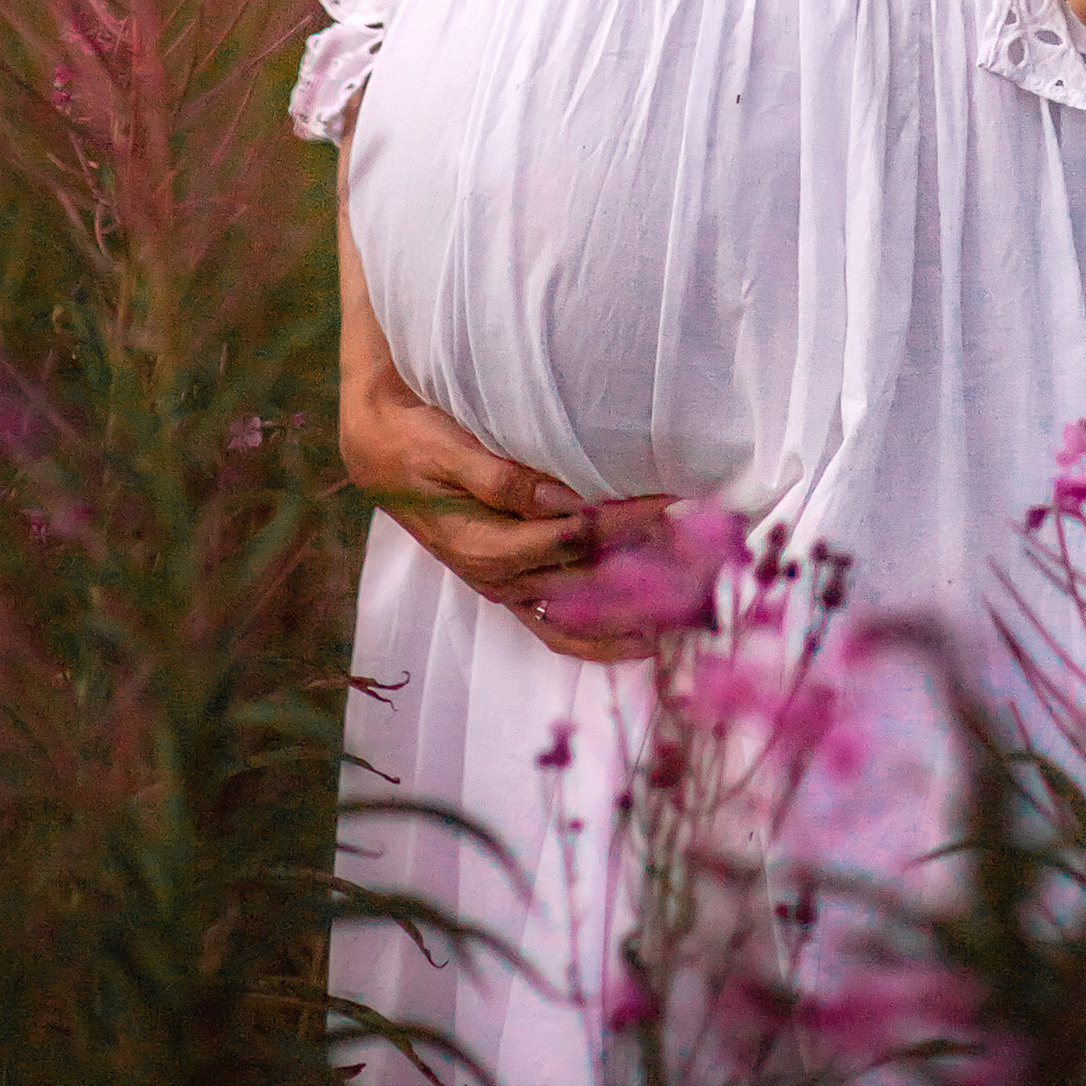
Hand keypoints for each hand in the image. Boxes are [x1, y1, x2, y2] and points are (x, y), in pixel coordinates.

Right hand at [339, 122, 666, 659]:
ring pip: (517, 592)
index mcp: (383, 432)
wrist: (379, 300)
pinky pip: (525, 613)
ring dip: (599, 593)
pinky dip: (585, 631)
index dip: (518, 492)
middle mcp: (401, 497)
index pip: (460, 479)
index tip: (582, 497)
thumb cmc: (418, 282)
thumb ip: (471, 283)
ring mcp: (431, 533)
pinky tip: (647, 643)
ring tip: (678, 591)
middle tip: (670, 530)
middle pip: (495, 550)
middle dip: (586, 544)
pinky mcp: (465, 555)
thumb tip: (521, 252)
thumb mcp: (431, 276)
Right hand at [339, 356, 673, 661]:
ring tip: (692, 606)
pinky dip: (601, 643)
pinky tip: (645, 642)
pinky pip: (560, 632)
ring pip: (580, 614)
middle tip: (705, 551)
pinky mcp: (513, 588)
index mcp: (482, 544)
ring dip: (635, 611)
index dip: (621, 525)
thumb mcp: (445, 450)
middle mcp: (499, 578)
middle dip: (647, 567)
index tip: (669, 507)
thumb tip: (556, 501)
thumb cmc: (415, 443)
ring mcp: (507, 589)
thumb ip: (497, 478)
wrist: (381, 455)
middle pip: (586, 577)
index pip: (568, 539)